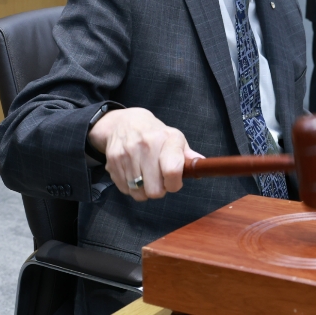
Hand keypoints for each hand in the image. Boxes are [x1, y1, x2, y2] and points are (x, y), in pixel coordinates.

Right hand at [88, 107, 203, 201]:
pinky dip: (131, 188)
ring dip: (144, 190)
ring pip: (139, 193)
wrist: (124, 123)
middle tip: (158, 179)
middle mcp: (146, 145)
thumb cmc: (155, 134)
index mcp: (166, 139)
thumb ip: (188, 155)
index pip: (172, 170)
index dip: (174, 184)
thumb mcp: (174, 138)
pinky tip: (134, 174)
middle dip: (159, 190)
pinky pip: (125, 190)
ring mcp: (127, 153)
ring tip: (146, 176)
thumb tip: (202, 164)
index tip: (174, 182)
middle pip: (155, 190)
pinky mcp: (113, 161)